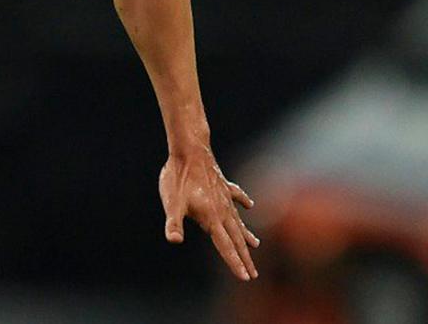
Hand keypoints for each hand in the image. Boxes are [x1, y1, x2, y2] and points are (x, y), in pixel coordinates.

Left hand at [159, 148, 258, 279]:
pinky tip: (249, 205)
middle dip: (244, 257)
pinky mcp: (223, 185)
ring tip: (256, 245)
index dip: (235, 263)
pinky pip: (236, 196)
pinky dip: (243, 202)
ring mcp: (224, 197)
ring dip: (246, 234)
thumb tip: (174, 240)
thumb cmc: (178, 177)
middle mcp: (222, 210)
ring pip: (238, 220)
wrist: (189, 150)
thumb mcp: (171, 203)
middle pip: (235, 238)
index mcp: (212, 218)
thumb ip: (173, 223)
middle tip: (255, 274)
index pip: (225, 246)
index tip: (246, 278)